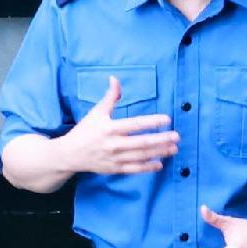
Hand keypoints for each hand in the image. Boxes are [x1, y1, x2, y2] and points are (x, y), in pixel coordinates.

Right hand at [60, 78, 178, 176]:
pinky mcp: (115, 169)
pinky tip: (159, 164)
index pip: (135, 124)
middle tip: (176, 136)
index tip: (167, 119)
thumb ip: (110, 97)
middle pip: (142, 142)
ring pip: (141, 156)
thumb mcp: (97, 112)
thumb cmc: (85, 131)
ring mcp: (115, 158)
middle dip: (161, 140)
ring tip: (174, 149)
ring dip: (159, 153)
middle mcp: (114, 144)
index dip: (152, 122)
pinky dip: (147, 167)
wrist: (70, 154)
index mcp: (109, 128)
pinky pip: (134, 169)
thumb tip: (115, 78)